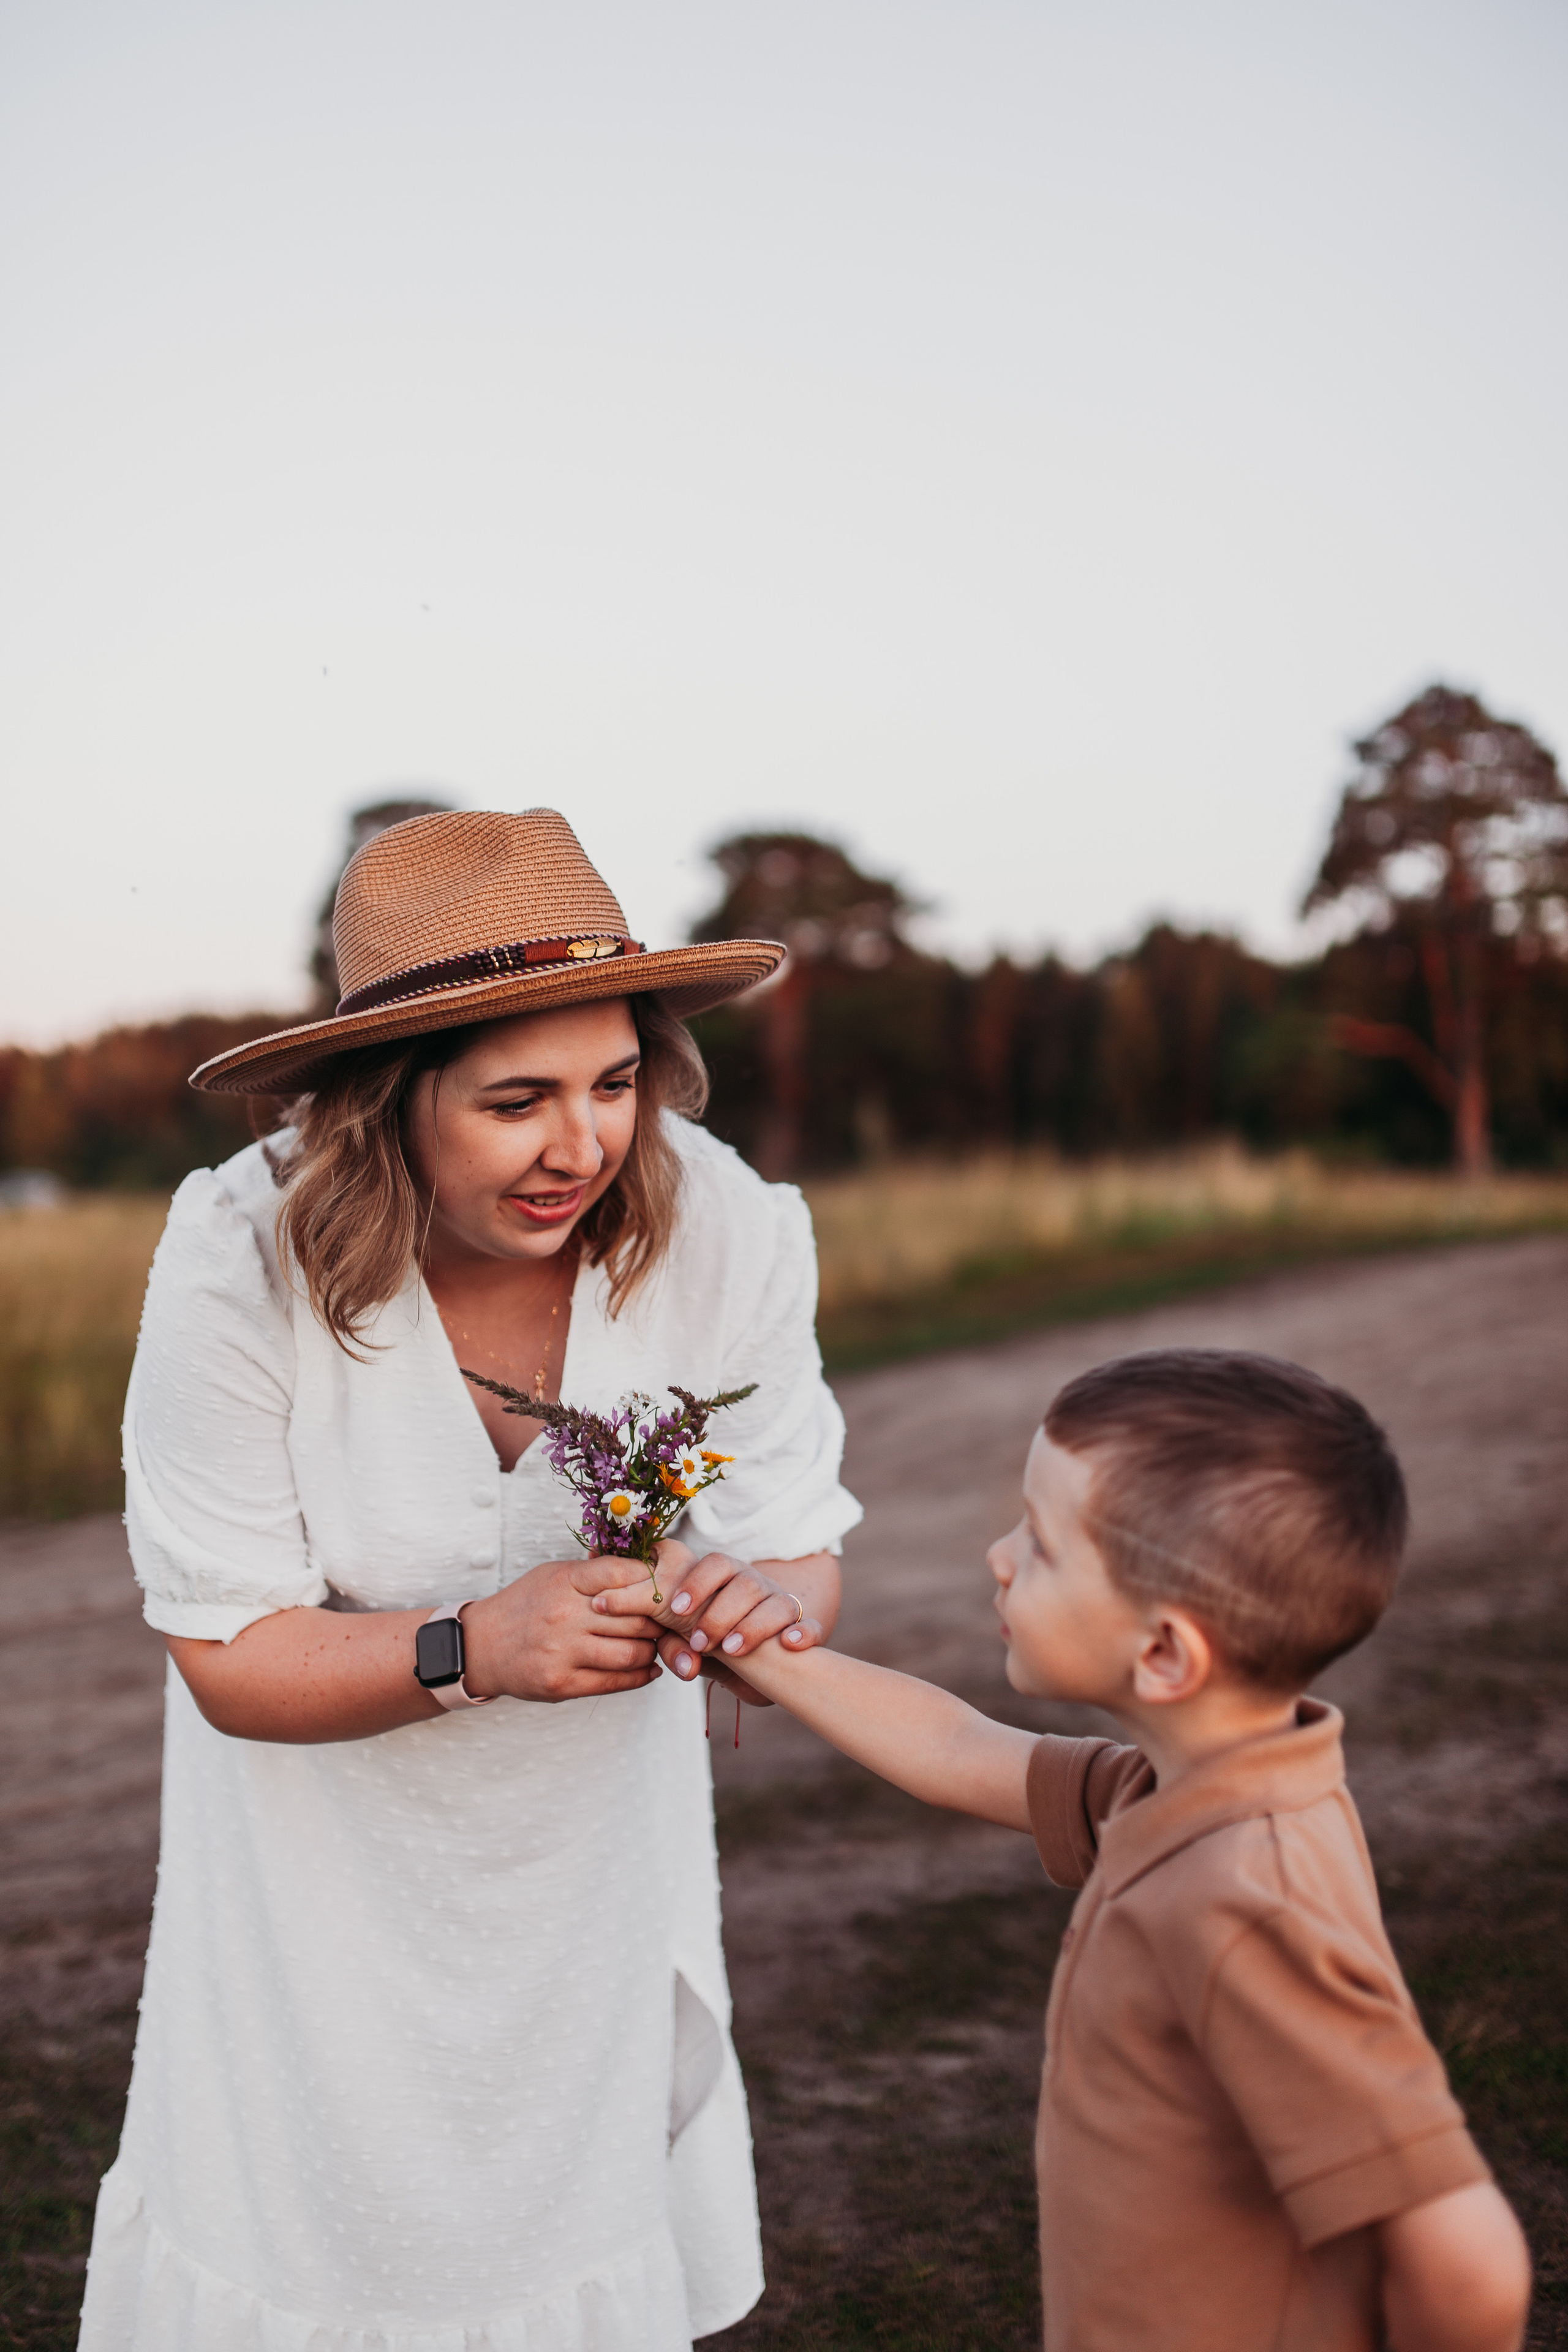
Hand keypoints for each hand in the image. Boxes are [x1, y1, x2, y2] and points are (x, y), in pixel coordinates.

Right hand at [460, 1550, 664, 1702]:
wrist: (480, 1646)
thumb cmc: (524, 1606)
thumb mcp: (554, 1575)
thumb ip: (595, 1573)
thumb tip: (646, 1569)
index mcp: (565, 1582)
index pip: (623, 1574)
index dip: (651, 1581)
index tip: (663, 1587)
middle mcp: (565, 1615)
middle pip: (636, 1617)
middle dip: (659, 1620)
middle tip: (669, 1621)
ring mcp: (563, 1652)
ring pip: (632, 1652)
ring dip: (652, 1650)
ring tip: (655, 1645)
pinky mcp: (562, 1684)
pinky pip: (615, 1682)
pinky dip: (640, 1676)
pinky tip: (649, 1669)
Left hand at [590, 1545, 828, 1701]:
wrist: (762, 1651)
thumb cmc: (713, 1636)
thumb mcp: (687, 1636)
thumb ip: (671, 1640)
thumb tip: (668, 1657)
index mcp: (721, 1577)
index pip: (709, 1564)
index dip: (693, 1583)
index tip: (674, 1609)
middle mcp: (751, 1582)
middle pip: (740, 1579)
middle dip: (717, 1609)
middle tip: (698, 1639)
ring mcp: (778, 1601)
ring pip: (772, 1600)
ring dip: (750, 1624)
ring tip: (730, 1650)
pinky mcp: (801, 1626)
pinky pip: (807, 1624)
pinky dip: (801, 1632)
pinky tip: (788, 1645)